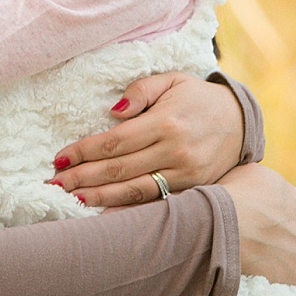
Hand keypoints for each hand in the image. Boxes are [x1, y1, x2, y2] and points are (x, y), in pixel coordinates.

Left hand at [48, 73, 243, 205]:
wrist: (241, 120)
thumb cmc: (197, 98)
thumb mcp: (171, 81)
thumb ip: (140, 92)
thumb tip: (112, 112)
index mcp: (165, 122)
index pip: (115, 141)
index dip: (85, 151)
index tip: (60, 158)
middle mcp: (175, 151)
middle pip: (120, 169)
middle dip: (83, 178)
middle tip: (54, 184)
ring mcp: (185, 174)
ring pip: (135, 191)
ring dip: (100, 197)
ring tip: (72, 199)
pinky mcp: (192, 188)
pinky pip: (155, 201)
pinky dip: (128, 210)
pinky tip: (104, 214)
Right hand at [217, 163, 295, 285]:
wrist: (223, 224)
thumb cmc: (229, 197)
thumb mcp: (248, 172)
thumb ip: (264, 180)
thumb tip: (263, 185)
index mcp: (293, 196)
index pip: (287, 207)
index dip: (270, 215)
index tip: (255, 221)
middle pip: (294, 231)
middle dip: (279, 236)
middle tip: (255, 242)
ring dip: (284, 256)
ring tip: (258, 261)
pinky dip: (290, 277)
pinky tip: (274, 277)